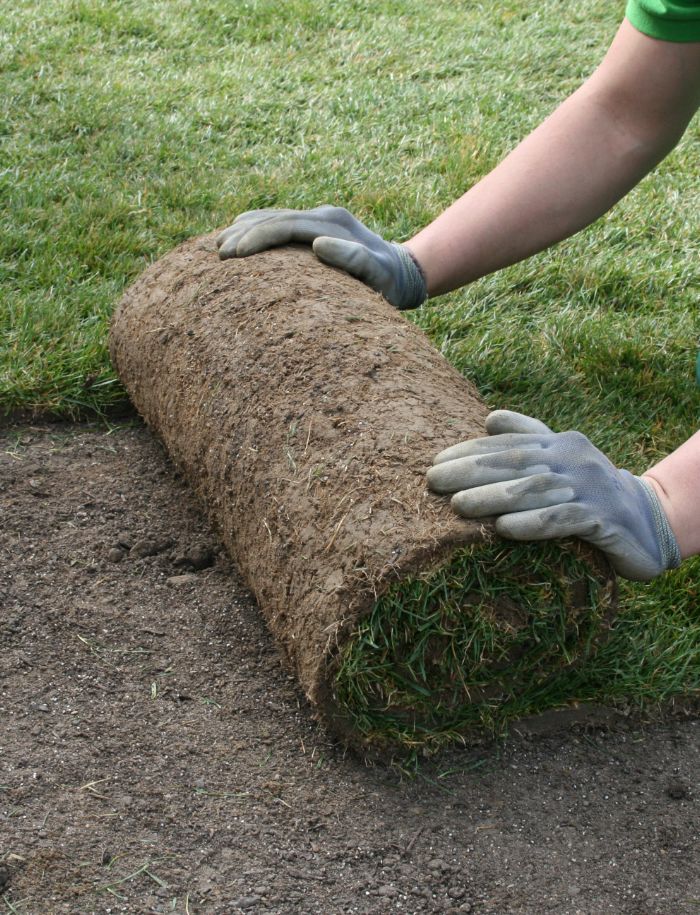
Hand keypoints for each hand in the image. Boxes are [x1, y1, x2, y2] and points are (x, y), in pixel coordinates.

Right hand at [216, 205, 426, 309]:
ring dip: (245, 229)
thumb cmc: (389, 282)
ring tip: (217, 243)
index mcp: (332, 224)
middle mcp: (323, 216)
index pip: (285, 226)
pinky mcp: (317, 227)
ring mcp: (320, 218)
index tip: (234, 255)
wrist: (404, 271)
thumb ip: (354, 260)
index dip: (257, 238)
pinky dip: (257, 227)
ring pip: (274, 217)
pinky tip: (238, 232)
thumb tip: (318, 245)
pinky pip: (280, 222)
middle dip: (243, 234)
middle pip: (274, 218)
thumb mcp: (378, 275)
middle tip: (216, 252)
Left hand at [426, 410, 680, 580]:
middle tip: (433, 482)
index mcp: (559, 443)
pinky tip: (505, 528)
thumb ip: (528, 437)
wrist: (648, 521)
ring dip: (493, 498)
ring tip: (458, 507)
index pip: (507, 445)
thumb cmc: (591, 489)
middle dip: (470, 472)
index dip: (469, 452)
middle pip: (515, 464)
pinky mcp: (603, 520)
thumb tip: (490, 418)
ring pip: (534, 491)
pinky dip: (532, 524)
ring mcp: (590, 489)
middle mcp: (573, 460)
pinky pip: (563, 521)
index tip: (435, 463)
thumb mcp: (562, 458)